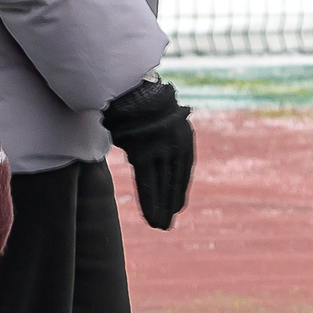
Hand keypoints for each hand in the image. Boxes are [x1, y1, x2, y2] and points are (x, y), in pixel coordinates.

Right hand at [103, 78, 193, 228]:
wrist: (128, 86)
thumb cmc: (138, 104)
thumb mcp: (156, 122)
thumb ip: (159, 140)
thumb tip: (149, 152)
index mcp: (183, 135)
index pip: (183, 170)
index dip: (178, 190)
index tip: (176, 207)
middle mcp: (176, 141)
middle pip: (174, 180)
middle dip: (170, 203)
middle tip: (167, 224)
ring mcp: (161, 147)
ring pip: (162, 184)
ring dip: (160, 208)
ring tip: (160, 227)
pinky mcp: (144, 151)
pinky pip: (149, 182)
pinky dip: (150, 202)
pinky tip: (152, 217)